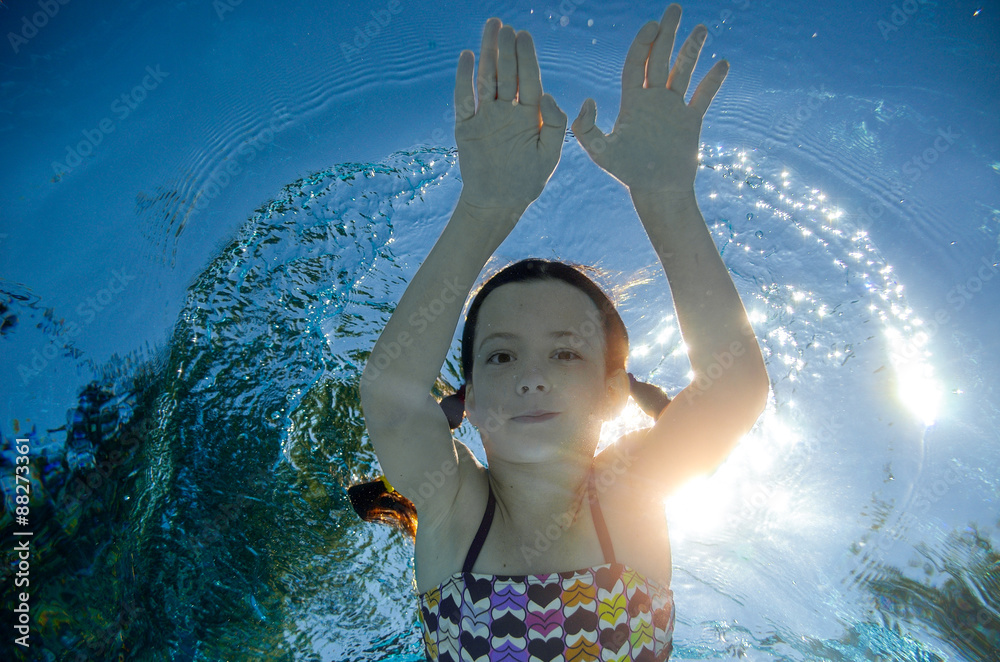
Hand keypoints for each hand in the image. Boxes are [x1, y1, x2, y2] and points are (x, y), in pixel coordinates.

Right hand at [454, 19, 567, 217]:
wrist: (498, 203)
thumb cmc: (528, 180)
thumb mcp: (550, 154)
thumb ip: (556, 124)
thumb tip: (548, 94)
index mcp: (530, 115)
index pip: (529, 80)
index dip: (527, 58)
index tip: (524, 35)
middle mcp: (508, 111)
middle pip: (507, 74)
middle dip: (506, 50)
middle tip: (505, 26)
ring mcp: (486, 117)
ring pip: (487, 79)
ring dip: (487, 54)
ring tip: (490, 29)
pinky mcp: (466, 127)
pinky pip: (464, 99)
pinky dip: (464, 79)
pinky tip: (467, 57)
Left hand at [572, 4, 727, 197]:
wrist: (656, 191)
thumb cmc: (627, 173)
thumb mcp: (601, 153)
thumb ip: (587, 129)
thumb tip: (589, 100)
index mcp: (632, 102)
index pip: (636, 64)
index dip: (643, 43)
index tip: (652, 24)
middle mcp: (652, 100)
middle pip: (660, 59)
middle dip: (666, 33)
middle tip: (674, 8)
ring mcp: (673, 109)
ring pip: (684, 72)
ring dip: (692, 50)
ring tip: (701, 28)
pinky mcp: (691, 121)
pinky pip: (703, 96)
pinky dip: (712, 81)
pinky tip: (721, 64)